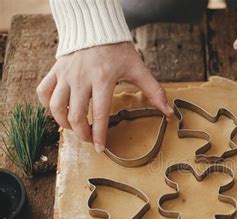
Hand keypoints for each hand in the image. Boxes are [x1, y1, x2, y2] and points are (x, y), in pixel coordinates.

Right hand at [36, 42, 172, 151]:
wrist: (97, 28)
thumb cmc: (118, 50)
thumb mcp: (138, 69)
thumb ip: (154, 91)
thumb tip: (169, 112)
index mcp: (103, 80)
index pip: (99, 114)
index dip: (99, 134)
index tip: (100, 148)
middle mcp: (81, 79)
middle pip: (75, 116)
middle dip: (82, 134)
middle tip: (90, 140)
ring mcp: (65, 75)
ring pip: (55, 107)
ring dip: (64, 123)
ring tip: (75, 128)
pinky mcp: (55, 71)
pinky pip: (43, 92)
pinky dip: (47, 105)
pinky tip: (60, 111)